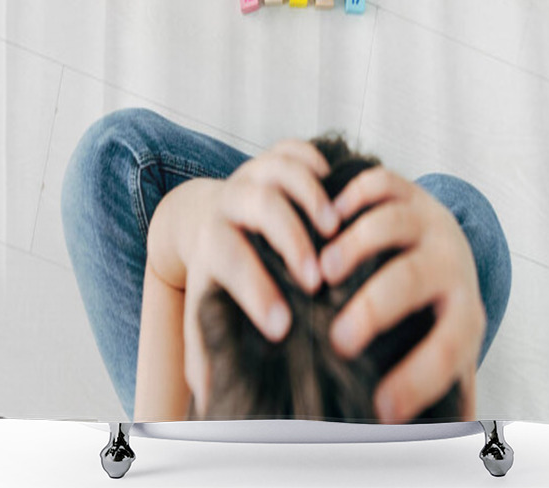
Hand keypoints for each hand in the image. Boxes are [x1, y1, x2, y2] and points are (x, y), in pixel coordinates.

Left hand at [151, 139, 340, 416]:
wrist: (208, 218)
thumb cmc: (217, 272)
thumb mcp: (208, 307)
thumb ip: (209, 350)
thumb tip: (213, 401)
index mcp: (213, 239)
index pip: (229, 258)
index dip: (254, 290)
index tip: (282, 326)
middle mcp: (232, 199)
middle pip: (257, 203)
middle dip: (289, 238)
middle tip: (316, 277)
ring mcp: (256, 171)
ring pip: (280, 168)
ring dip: (311, 196)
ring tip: (337, 228)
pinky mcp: (277, 156)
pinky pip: (296, 147)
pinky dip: (316, 162)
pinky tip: (340, 190)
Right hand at [318, 167, 485, 421]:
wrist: (449, 245)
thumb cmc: (436, 310)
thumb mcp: (446, 348)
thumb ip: (442, 391)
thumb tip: (444, 448)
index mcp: (462, 310)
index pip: (446, 348)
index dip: (416, 379)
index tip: (381, 409)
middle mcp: (448, 261)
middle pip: (413, 278)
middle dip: (374, 308)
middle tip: (338, 339)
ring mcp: (426, 219)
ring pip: (392, 223)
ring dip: (354, 247)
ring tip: (320, 272)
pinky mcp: (405, 191)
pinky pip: (380, 184)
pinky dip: (353, 196)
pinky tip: (325, 219)